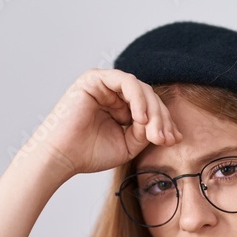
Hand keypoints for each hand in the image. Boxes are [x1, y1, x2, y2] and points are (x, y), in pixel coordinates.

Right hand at [17, 68, 182, 177]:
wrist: (62, 157)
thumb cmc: (89, 153)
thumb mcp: (128, 144)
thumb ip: (146, 132)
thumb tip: (168, 128)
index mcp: (121, 107)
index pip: (151, 108)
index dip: (165, 123)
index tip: (174, 141)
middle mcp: (113, 93)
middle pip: (149, 98)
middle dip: (161, 119)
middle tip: (166, 139)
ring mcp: (104, 84)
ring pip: (141, 89)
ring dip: (152, 111)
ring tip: (154, 133)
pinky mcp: (95, 79)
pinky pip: (126, 82)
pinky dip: (137, 99)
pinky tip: (140, 119)